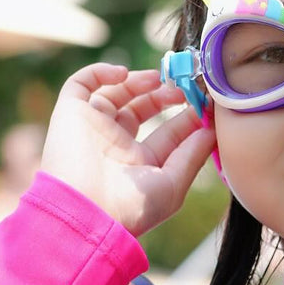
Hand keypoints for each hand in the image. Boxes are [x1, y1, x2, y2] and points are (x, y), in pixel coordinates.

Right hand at [40, 63, 214, 235]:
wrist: (84, 211)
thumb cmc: (131, 207)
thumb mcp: (173, 184)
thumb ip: (193, 155)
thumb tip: (212, 130)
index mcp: (141, 163)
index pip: (169, 133)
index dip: (188, 116)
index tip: (206, 102)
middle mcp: (117, 145)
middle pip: (142, 109)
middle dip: (164, 95)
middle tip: (183, 87)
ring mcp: (94, 128)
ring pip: (115, 94)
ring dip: (137, 82)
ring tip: (156, 79)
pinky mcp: (71, 114)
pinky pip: (81, 85)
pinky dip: (99, 73)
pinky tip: (122, 74)